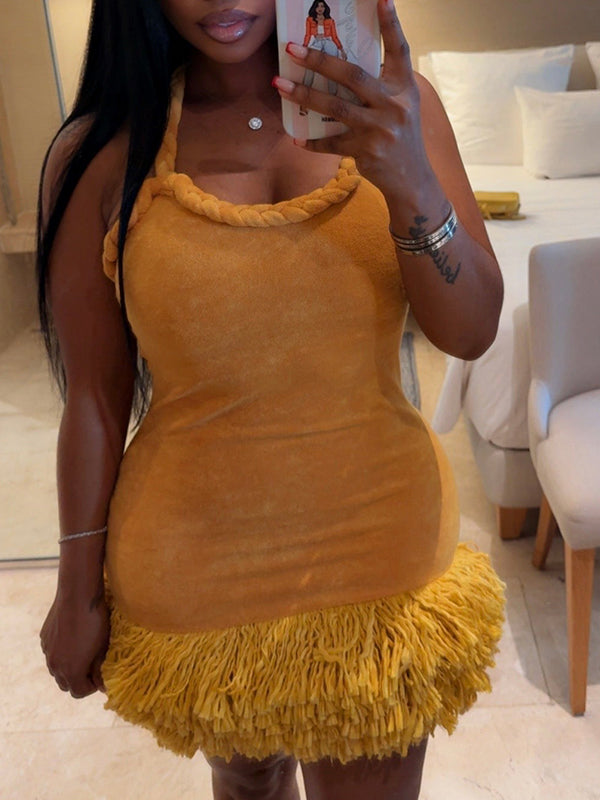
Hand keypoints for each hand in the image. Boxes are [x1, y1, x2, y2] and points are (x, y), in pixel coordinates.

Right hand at [40, 586, 109, 697]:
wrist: (77, 596)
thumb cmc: (95, 623)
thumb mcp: (103, 648)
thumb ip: (100, 670)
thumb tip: (103, 686)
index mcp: (70, 672)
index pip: (79, 692)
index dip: (92, 687)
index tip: (100, 677)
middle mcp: (55, 666)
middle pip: (65, 684)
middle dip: (79, 680)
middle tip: (92, 668)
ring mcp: (47, 652)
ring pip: (56, 669)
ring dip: (68, 668)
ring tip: (82, 654)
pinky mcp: (44, 638)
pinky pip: (51, 653)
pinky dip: (61, 653)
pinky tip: (72, 640)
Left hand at [273, 0, 439, 205]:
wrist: (411, 179)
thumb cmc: (400, 137)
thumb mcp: (401, 107)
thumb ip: (380, 86)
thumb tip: (340, 68)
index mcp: (404, 88)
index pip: (399, 50)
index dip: (391, 24)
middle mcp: (393, 105)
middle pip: (353, 76)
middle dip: (319, 61)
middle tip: (293, 49)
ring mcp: (379, 129)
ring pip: (335, 107)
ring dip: (304, 95)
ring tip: (280, 84)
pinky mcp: (366, 151)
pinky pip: (332, 143)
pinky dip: (312, 141)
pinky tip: (296, 137)